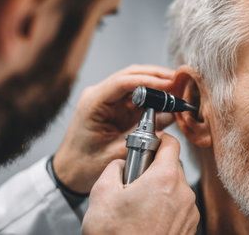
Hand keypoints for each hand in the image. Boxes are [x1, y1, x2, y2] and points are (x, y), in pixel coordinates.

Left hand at [53, 65, 175, 192]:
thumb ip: (144, 133)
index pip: (122, 82)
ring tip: (177, 87)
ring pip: (136, 82)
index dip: (147, 81)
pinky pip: (138, 95)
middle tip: (178, 81)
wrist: (69, 172)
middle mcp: (99, 95)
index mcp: (93, 103)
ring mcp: (108, 99)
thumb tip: (169, 115)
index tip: (168, 85)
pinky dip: (153, 95)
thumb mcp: (116, 152)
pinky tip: (167, 98)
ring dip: (156, 84)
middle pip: (131, 75)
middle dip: (156, 76)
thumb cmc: (84, 165)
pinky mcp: (116, 106)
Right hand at [82, 133, 199, 234]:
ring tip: (138, 207)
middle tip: (135, 183)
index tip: (149, 144)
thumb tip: (122, 164)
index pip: (171, 143)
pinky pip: (179, 207)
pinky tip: (147, 220)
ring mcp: (189, 212)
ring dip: (160, 190)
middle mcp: (184, 193)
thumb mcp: (102, 193)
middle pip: (172, 166)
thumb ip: (114, 167)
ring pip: (176, 188)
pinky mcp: (189, 227)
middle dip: (154, 170)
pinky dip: (166, 208)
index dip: (158, 140)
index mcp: (166, 178)